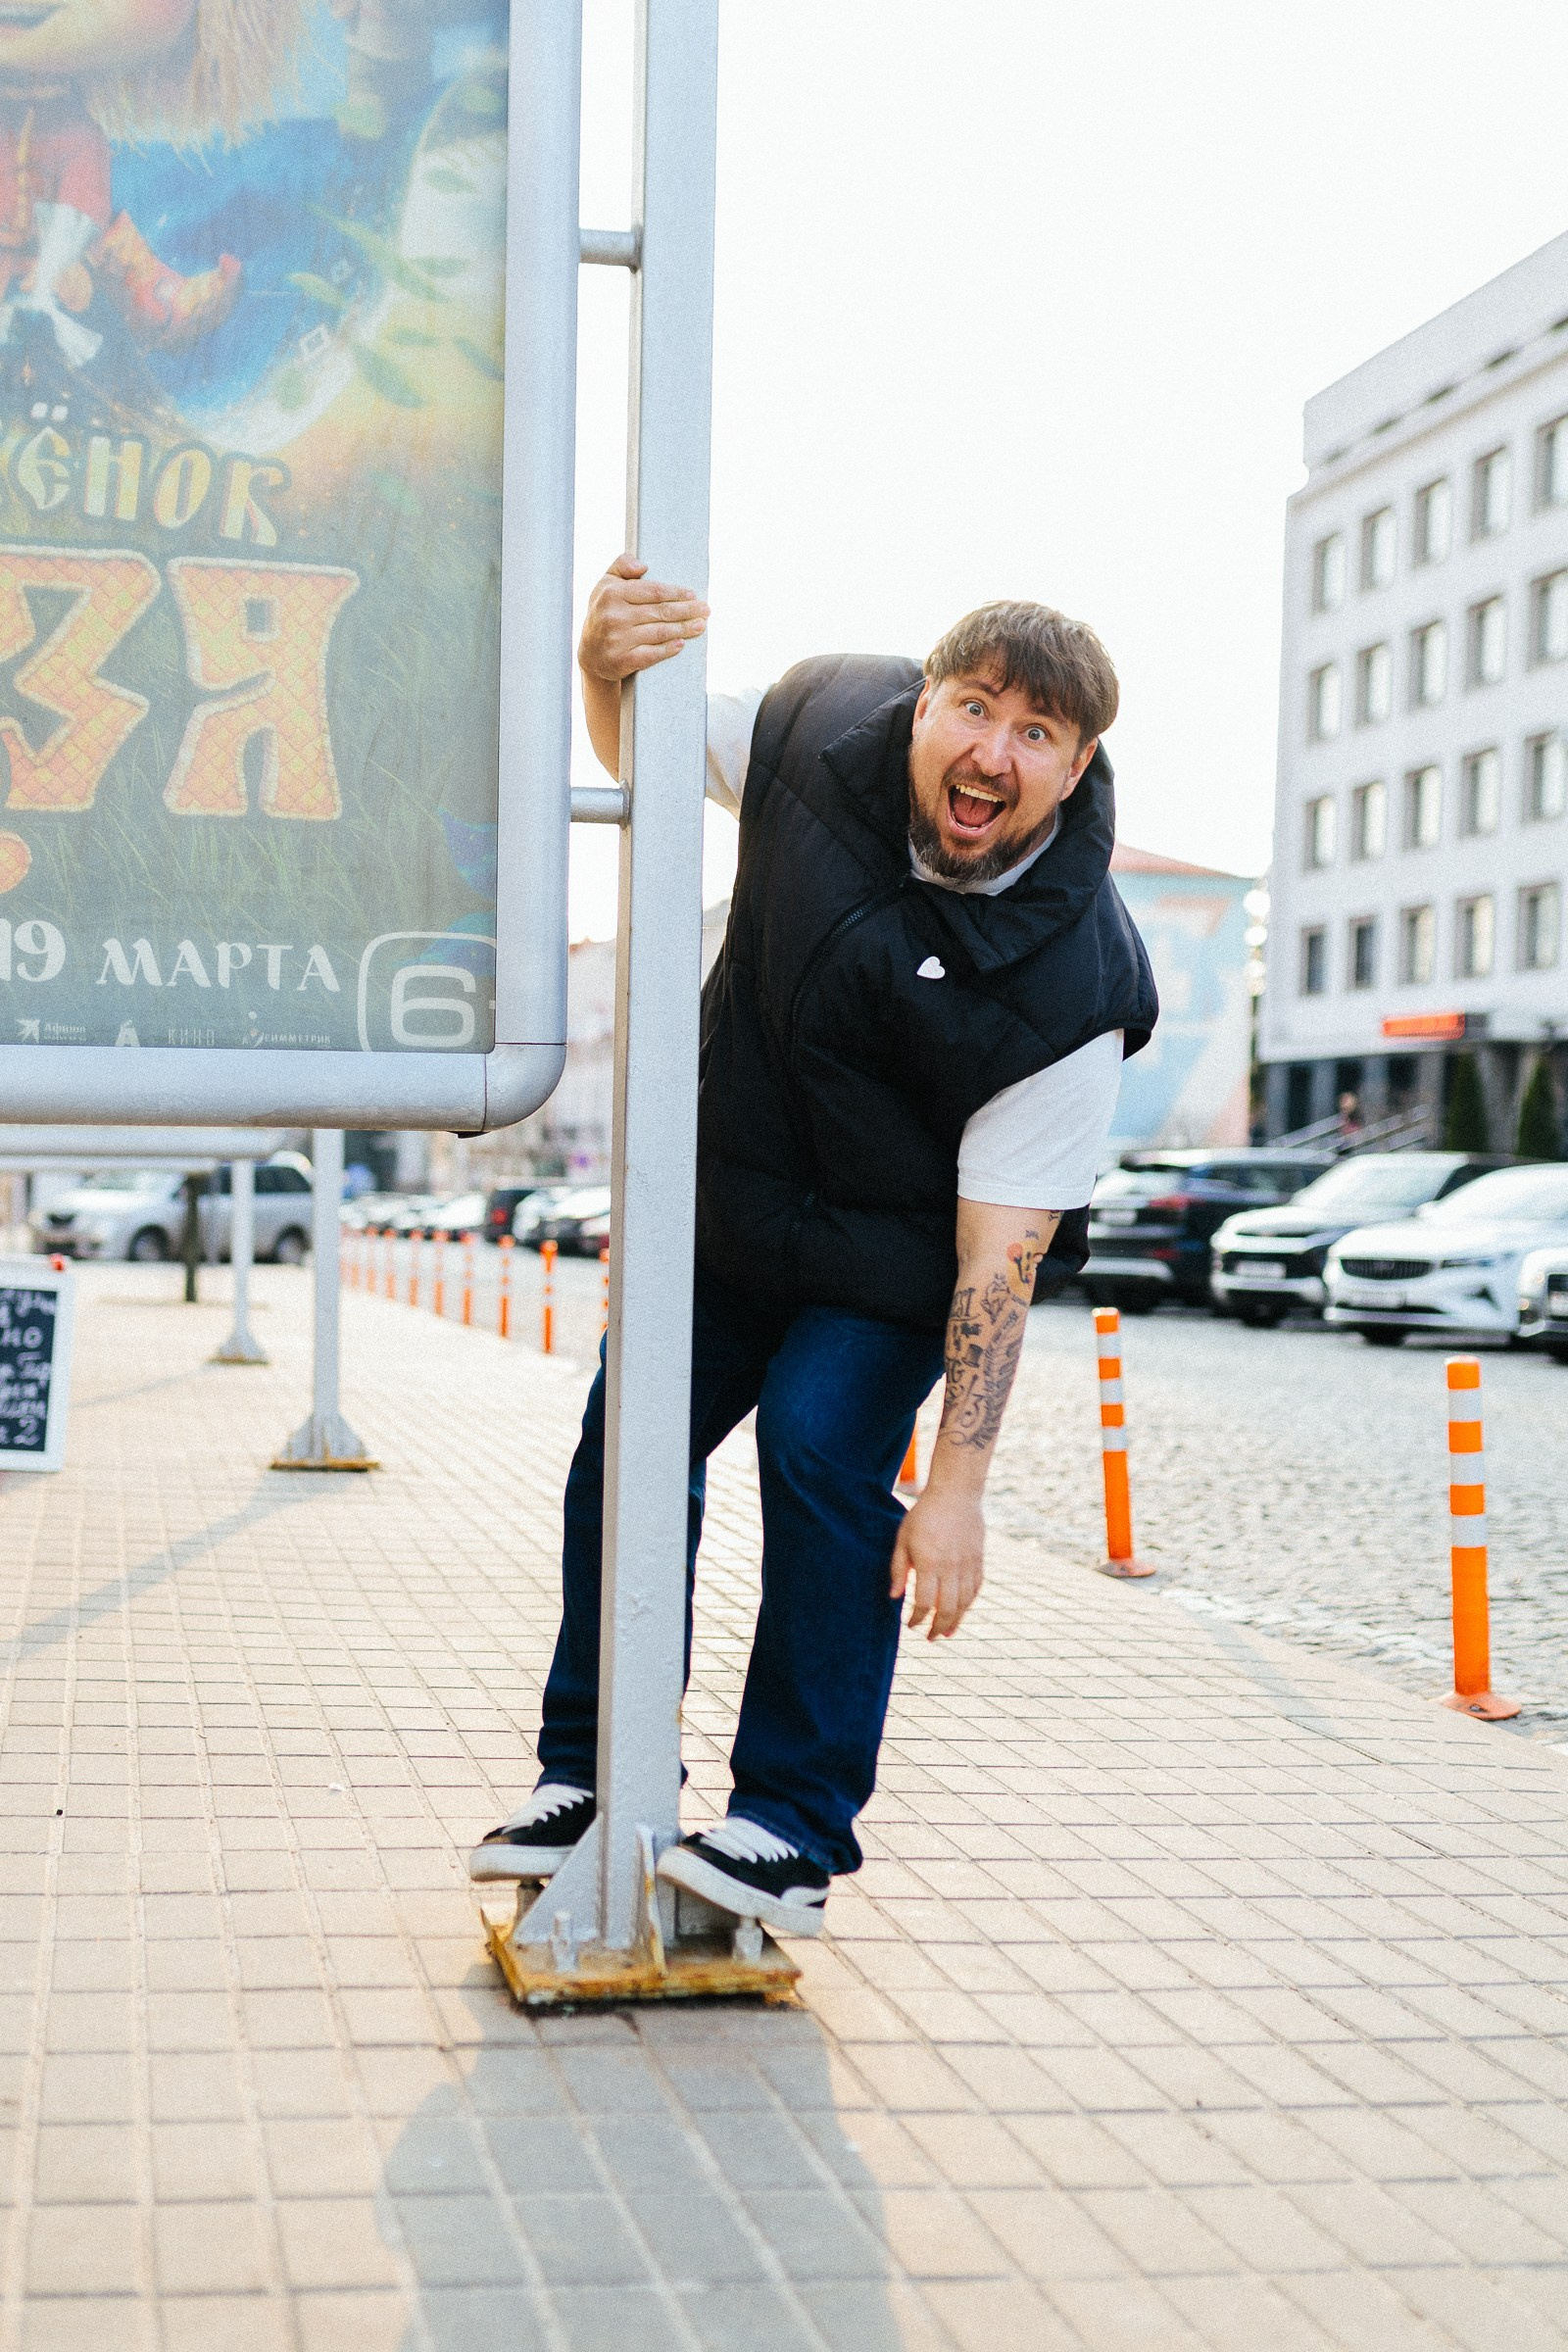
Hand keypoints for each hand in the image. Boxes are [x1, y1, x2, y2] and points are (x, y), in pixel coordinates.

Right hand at [579, 553, 708, 682]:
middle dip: (686, 611)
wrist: (591, 653)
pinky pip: (650, 654)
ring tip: (701, 626)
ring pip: (659, 632)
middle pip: (660, 612)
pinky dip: (667, 649)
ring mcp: (617, 640)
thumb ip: (622, 565)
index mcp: (612, 593)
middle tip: (706, 610)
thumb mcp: (606, 584)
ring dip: (684, 629)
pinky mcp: (621, 661)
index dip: (676, 593)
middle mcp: (614, 616)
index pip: (652, 591)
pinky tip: (681, 644)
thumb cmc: (604, 612)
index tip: (693, 595)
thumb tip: (642, 565)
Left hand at [889, 1484, 984, 1639]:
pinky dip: (969, 1604)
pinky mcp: (978, 1560)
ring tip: (946, 1633)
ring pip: (964, 1602)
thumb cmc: (923, 1515)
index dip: (917, 1619)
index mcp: (929, 1562)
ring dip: (955, 1621)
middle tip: (930, 1638)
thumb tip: (894, 1597)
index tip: (910, 1625)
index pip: (925, 1602)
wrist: (956, 1494)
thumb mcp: (903, 1538)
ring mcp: (968, 1565)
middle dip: (937, 1628)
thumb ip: (898, 1568)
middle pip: (947, 1608)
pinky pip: (976, 1589)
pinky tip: (961, 1612)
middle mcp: (951, 1567)